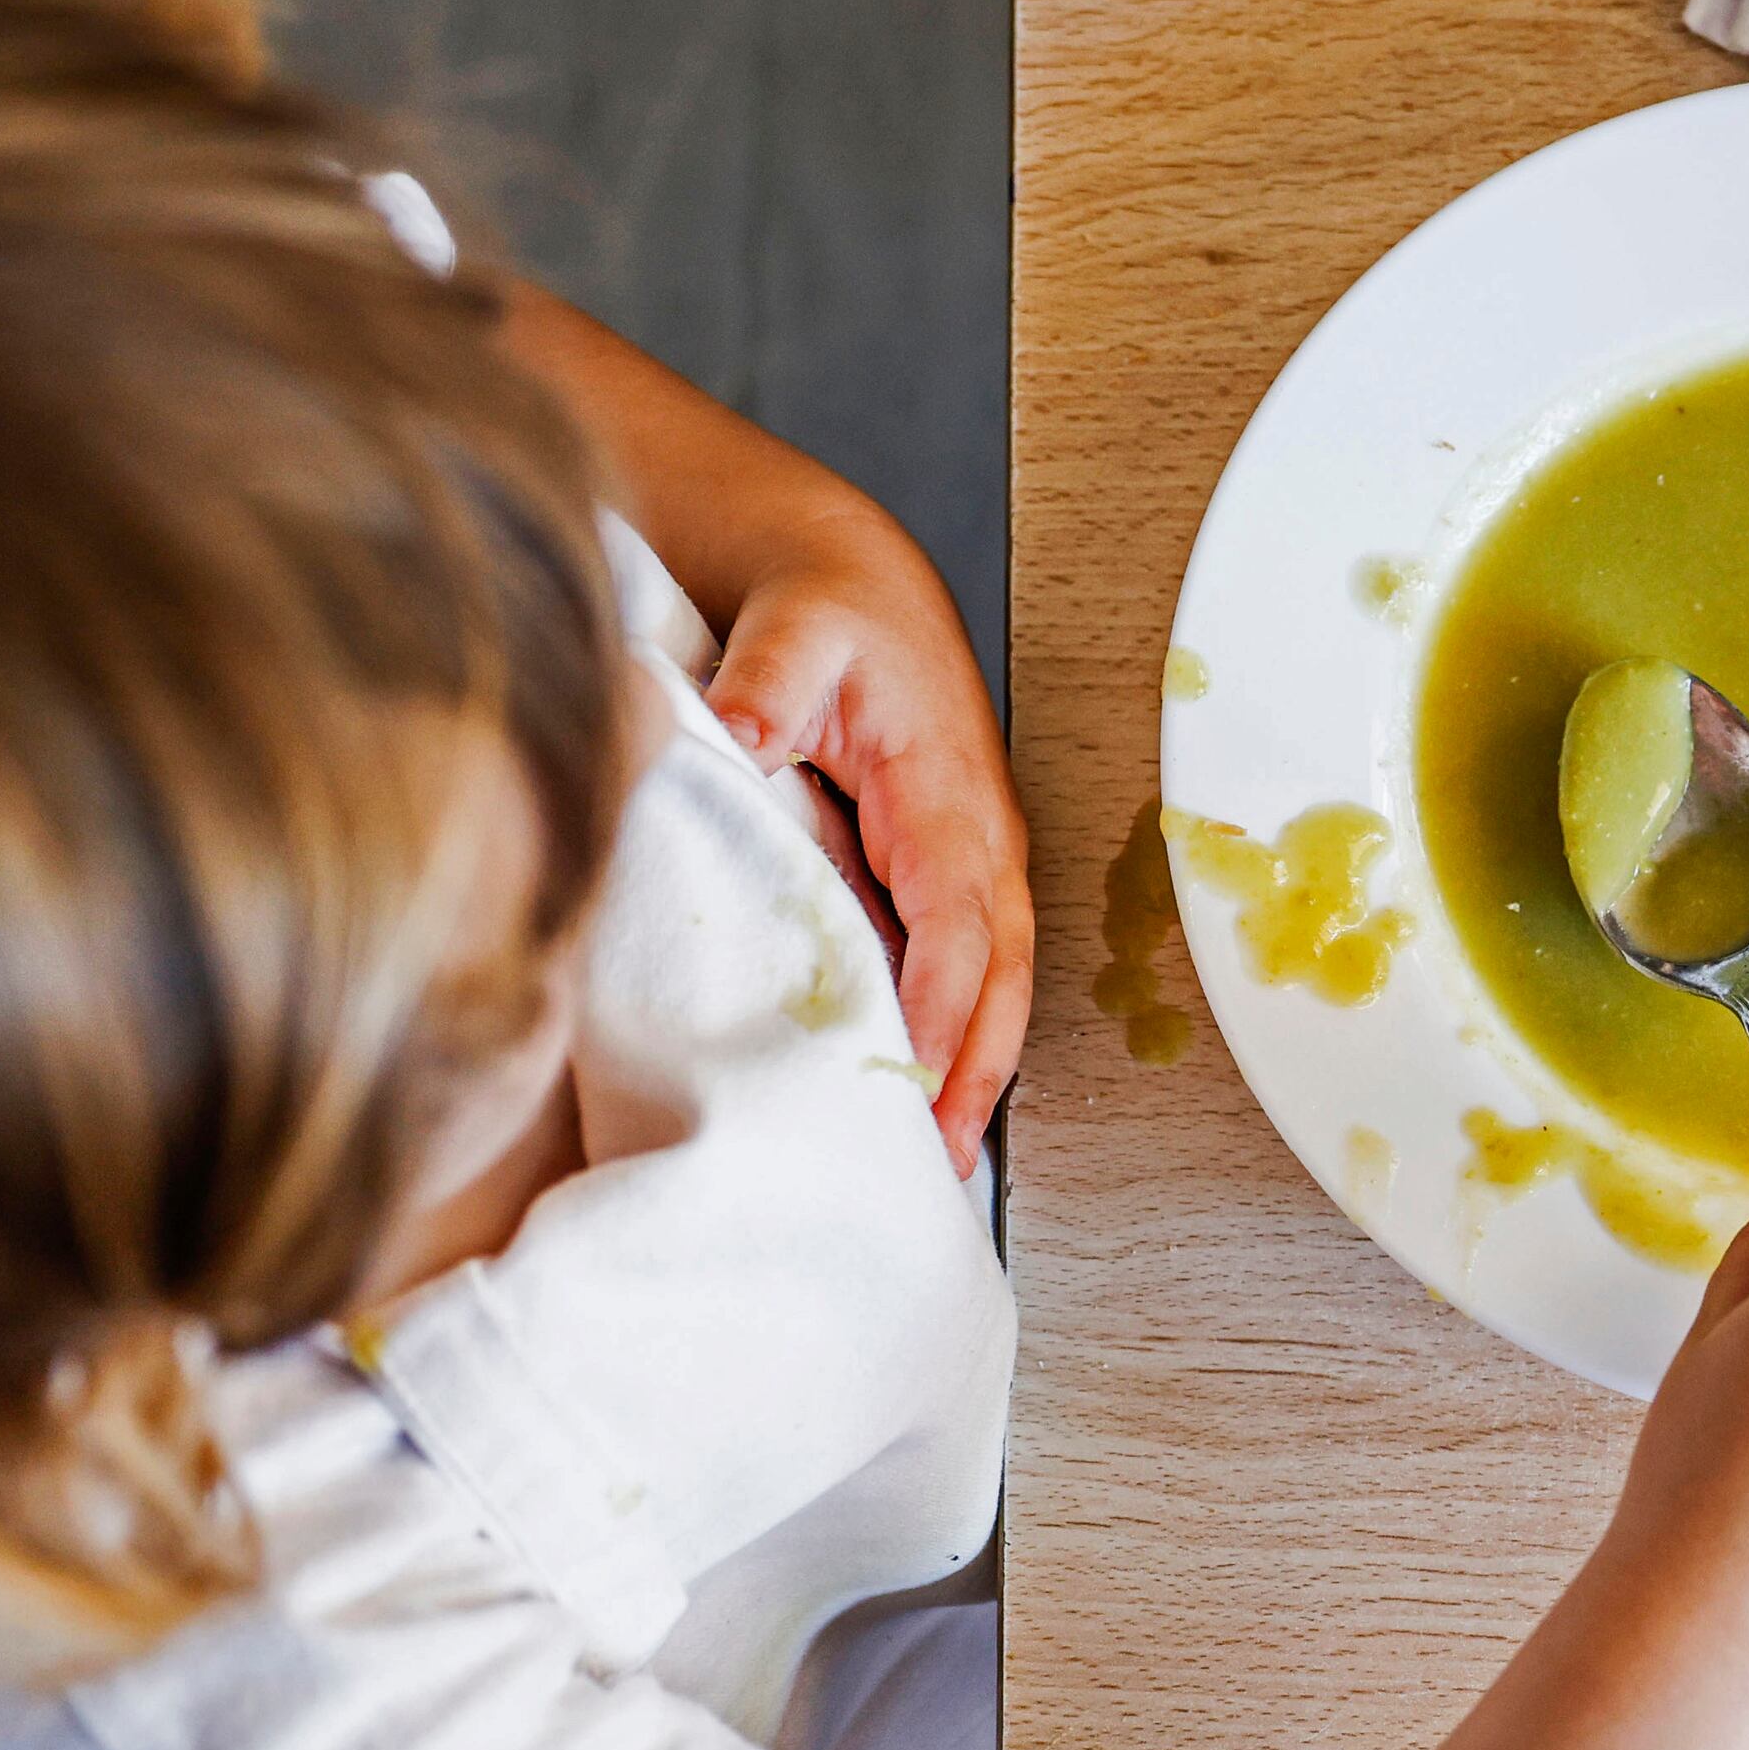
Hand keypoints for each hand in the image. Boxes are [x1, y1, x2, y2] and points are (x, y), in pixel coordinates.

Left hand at [496, 289, 1027, 1167]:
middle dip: (976, 1076)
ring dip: (974, 1074)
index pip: (956, 930)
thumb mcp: (795, 630)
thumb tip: (751, 739)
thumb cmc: (827, 613)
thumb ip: (771, 686)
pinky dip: (957, 1041)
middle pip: (997, 982)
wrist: (851, 583)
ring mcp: (970, 868)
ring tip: (938, 1161)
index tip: (915, 1089)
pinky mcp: (945, 879)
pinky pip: (964, 974)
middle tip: (938, 1166)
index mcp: (949, 801)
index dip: (942, 1015)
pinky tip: (920, 1096)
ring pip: (992, 989)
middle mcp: (978, 846)